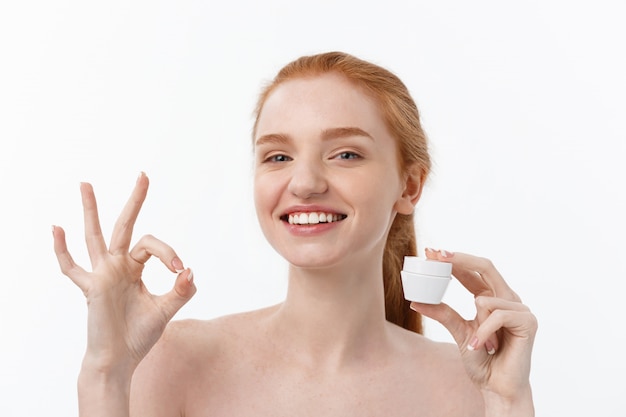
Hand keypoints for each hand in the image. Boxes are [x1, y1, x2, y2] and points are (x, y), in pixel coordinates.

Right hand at [52, 173, 195, 374]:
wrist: (118, 359)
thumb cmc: (138, 335)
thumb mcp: (166, 311)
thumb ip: (181, 292)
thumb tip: (189, 271)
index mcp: (135, 268)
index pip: (152, 245)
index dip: (168, 253)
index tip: (180, 271)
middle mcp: (117, 266)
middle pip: (125, 226)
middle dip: (135, 201)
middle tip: (143, 174)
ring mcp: (101, 274)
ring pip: (95, 236)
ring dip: (91, 210)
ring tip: (86, 183)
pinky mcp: (91, 288)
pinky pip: (71, 267)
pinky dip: (62, 250)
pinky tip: (57, 229)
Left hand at [410, 249, 536, 406]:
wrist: (498, 387)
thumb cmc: (482, 360)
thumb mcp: (458, 332)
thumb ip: (442, 313)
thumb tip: (415, 301)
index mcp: (491, 298)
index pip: (472, 271)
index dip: (453, 260)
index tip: (431, 252)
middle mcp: (507, 298)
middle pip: (486, 266)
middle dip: (460, 259)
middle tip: (436, 255)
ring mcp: (520, 309)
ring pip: (487, 299)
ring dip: (477, 324)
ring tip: (477, 345)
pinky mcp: (528, 321)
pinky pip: (498, 315)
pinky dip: (485, 332)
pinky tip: (481, 346)